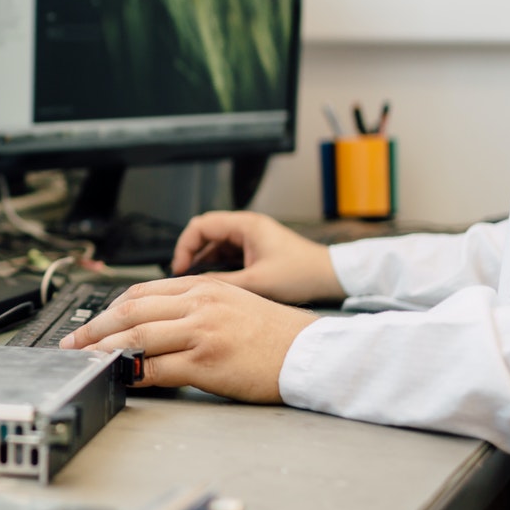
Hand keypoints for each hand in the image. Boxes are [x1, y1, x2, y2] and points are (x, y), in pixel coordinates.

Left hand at [59, 275, 318, 402]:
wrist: (310, 353)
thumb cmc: (277, 334)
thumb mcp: (234, 302)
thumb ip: (195, 306)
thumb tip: (156, 323)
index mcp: (204, 287)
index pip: (142, 291)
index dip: (109, 308)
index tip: (91, 323)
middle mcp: (199, 304)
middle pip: (131, 310)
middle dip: (95, 328)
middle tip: (74, 343)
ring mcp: (202, 331)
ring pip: (137, 336)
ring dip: (105, 350)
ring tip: (86, 360)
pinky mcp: (207, 361)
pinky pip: (157, 367)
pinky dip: (133, 373)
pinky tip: (121, 377)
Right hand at [171, 211, 344, 305]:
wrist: (329, 277)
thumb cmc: (301, 274)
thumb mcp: (257, 282)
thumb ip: (222, 282)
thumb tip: (194, 285)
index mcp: (246, 225)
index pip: (200, 226)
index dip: (184, 246)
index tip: (179, 268)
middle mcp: (247, 226)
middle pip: (205, 232)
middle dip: (190, 252)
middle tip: (182, 274)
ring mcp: (251, 236)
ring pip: (215, 243)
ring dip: (203, 260)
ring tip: (195, 281)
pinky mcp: (256, 248)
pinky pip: (228, 252)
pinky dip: (217, 264)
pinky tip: (214, 281)